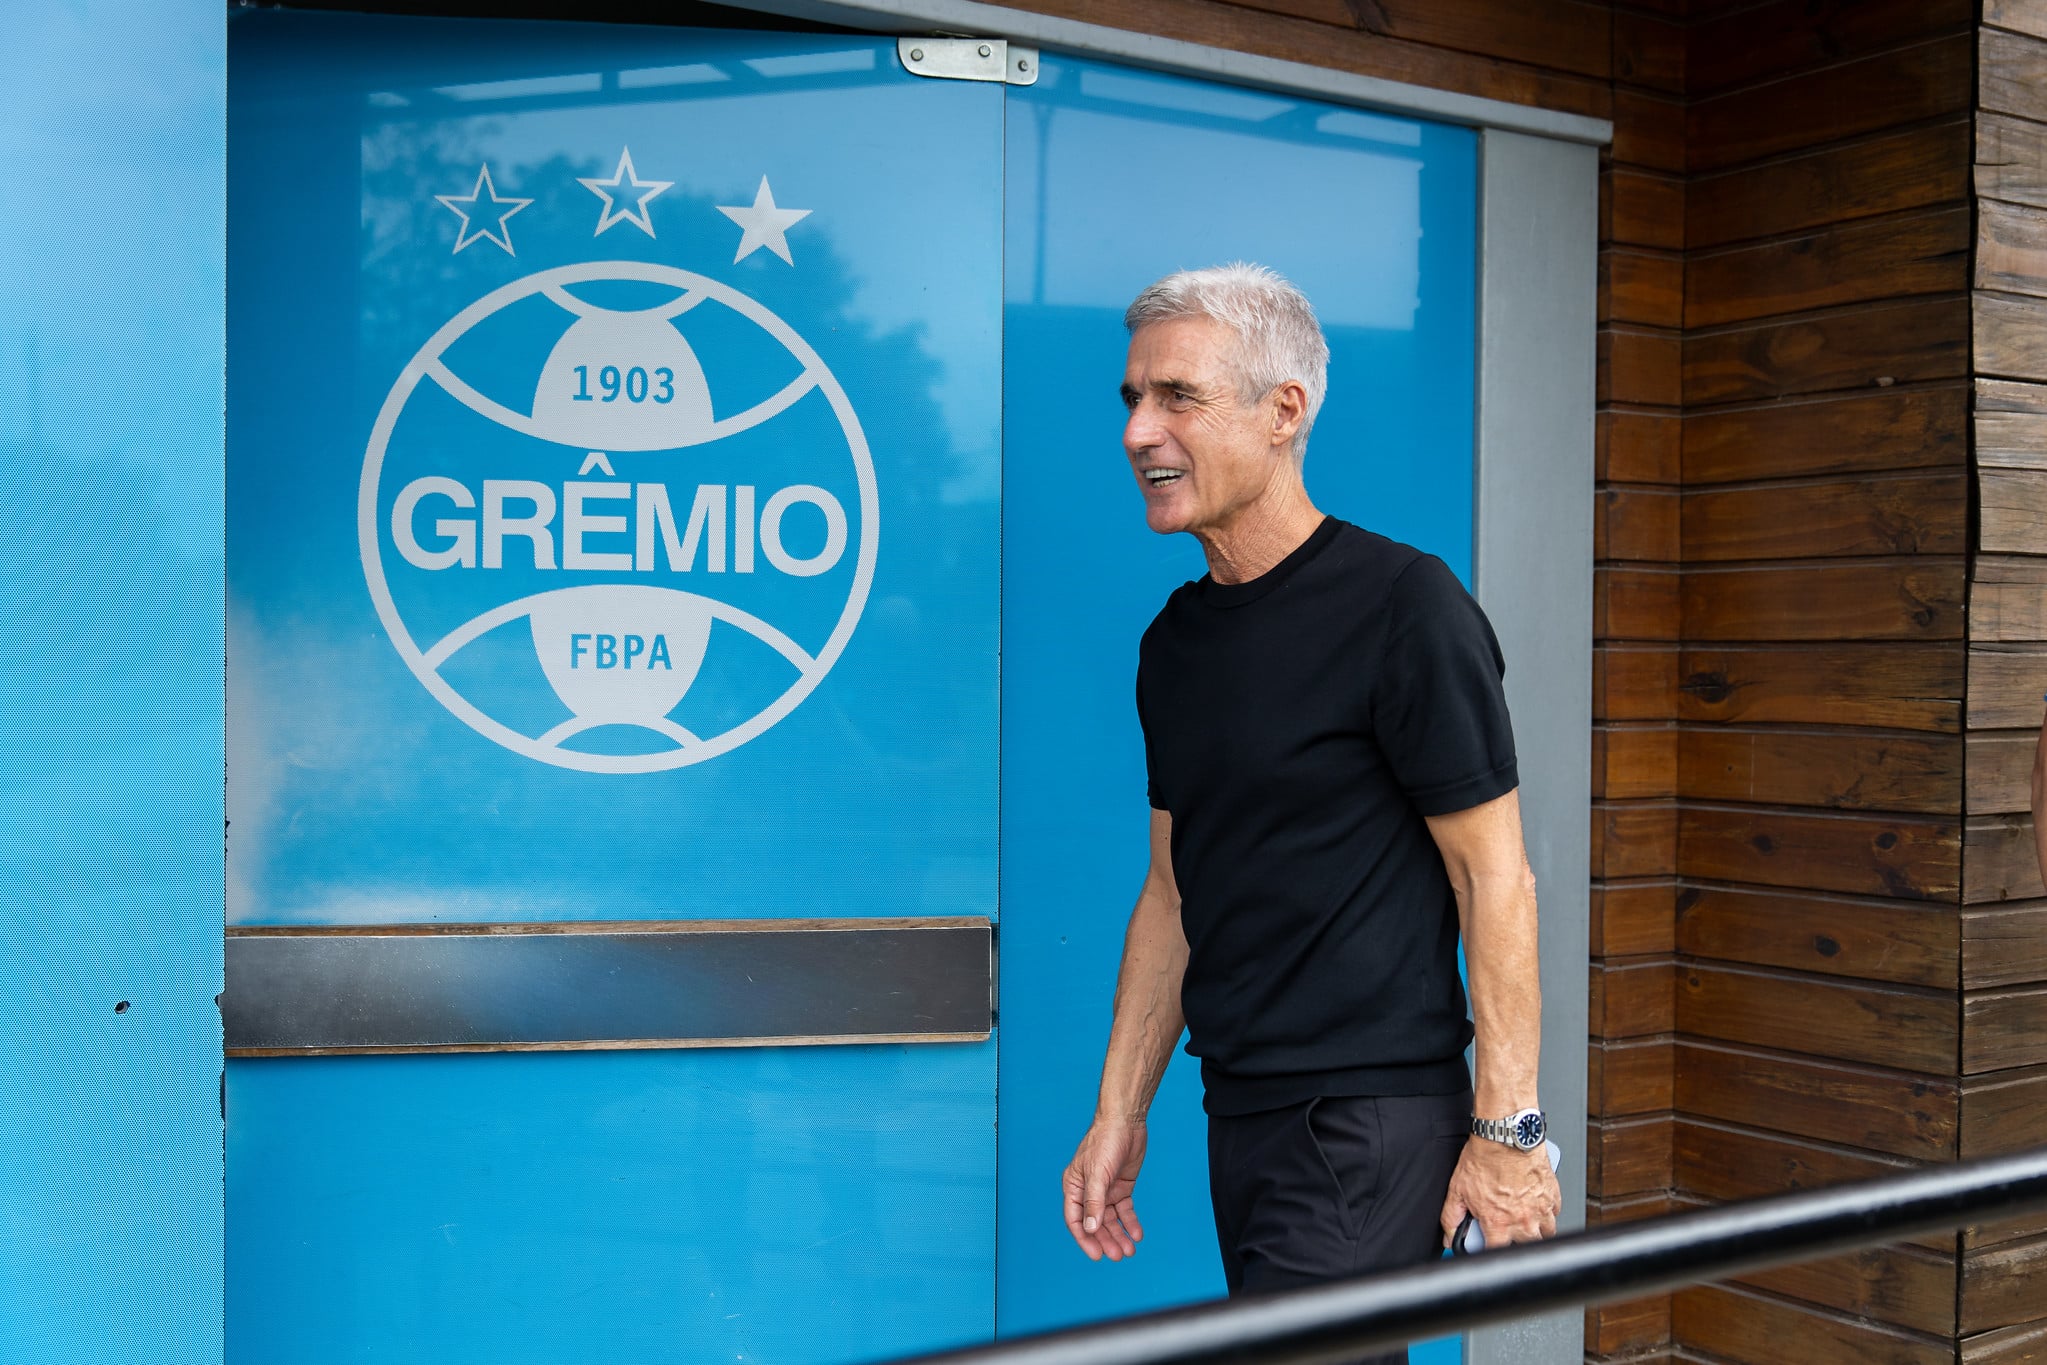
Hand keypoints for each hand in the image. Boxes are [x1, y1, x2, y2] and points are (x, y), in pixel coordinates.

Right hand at [1062, 1116, 1147, 1261]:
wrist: (1126, 1121)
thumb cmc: (1105, 1141)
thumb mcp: (1098, 1174)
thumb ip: (1094, 1202)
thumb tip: (1090, 1228)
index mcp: (1074, 1186)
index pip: (1075, 1220)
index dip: (1085, 1239)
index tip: (1097, 1255)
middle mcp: (1088, 1191)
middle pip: (1095, 1223)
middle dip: (1106, 1240)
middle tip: (1118, 1256)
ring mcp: (1106, 1189)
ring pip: (1111, 1219)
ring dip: (1119, 1235)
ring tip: (1130, 1250)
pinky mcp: (1122, 1186)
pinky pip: (1125, 1210)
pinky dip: (1130, 1222)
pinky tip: (1137, 1234)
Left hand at [1440, 1137, 1558, 1249]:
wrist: (1505, 1135)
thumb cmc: (1484, 1159)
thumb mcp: (1458, 1190)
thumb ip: (1452, 1218)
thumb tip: (1449, 1237)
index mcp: (1499, 1223)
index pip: (1497, 1254)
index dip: (1491, 1255)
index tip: (1488, 1249)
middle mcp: (1523, 1220)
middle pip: (1526, 1248)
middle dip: (1517, 1244)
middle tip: (1507, 1232)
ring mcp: (1541, 1209)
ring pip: (1546, 1235)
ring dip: (1535, 1231)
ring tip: (1522, 1220)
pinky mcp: (1553, 1196)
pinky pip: (1555, 1214)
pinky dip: (1546, 1213)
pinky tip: (1535, 1205)